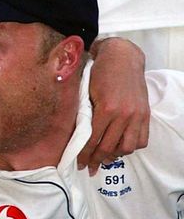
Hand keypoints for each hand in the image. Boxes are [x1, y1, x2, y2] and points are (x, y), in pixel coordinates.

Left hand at [81, 37, 149, 174]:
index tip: (80, 162)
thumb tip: (78, 135)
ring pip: (127, 147)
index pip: (93, 140)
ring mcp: (137, 115)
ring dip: (115, 155)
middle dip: (97, 160)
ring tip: (105, 157)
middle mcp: (124, 115)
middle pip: (109, 147)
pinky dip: (131, 146)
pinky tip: (120, 146)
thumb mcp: (86, 92)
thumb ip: (85, 113)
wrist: (121, 57)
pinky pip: (141, 139)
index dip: (85, 154)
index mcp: (106, 109)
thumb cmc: (99, 71)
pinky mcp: (145, 114)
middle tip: (89, 166)